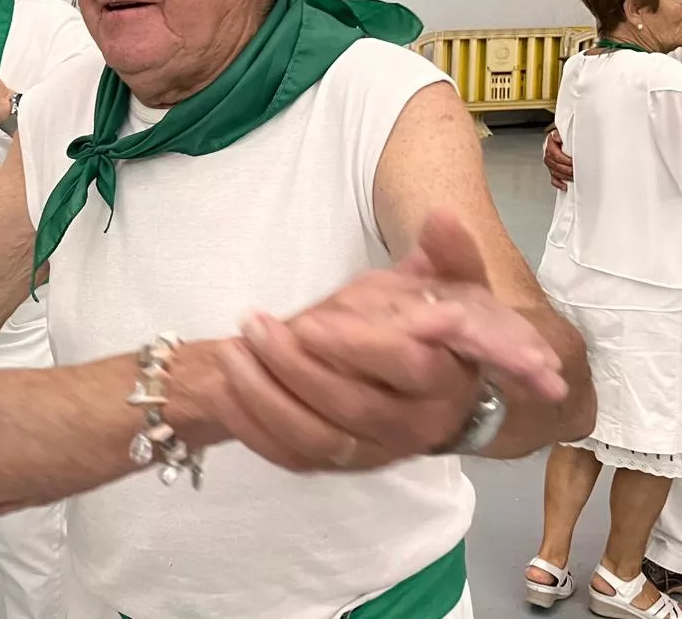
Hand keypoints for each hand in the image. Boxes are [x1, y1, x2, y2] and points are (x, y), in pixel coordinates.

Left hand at [213, 211, 566, 472]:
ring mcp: (376, 452)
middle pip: (351, 407)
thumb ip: (451, 251)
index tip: (310, 320)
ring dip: (264, 397)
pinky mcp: (341, 465)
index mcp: (448, 378)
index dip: (356, 345)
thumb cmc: (435, 323)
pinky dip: (254, 427)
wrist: (437, 386)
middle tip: (254, 324)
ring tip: (232, 350)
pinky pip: (291, 457)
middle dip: (294, 366)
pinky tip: (229, 387)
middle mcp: (416, 426)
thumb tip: (441, 216)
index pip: (405, 366)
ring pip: (315, 439)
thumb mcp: (452, 283)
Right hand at [543, 128, 572, 190]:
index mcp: (550, 144)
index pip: (556, 155)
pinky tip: (565, 185)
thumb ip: (560, 134)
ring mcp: (550, 163)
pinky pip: (553, 179)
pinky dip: (559, 183)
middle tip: (576, 170)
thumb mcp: (562, 131)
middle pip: (556, 165)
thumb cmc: (564, 136)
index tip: (573, 161)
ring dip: (565, 176)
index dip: (565, 159)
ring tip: (573, 177)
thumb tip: (558, 137)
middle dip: (567, 169)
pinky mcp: (552, 170)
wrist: (560, 138)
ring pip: (555, 172)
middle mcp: (548, 154)